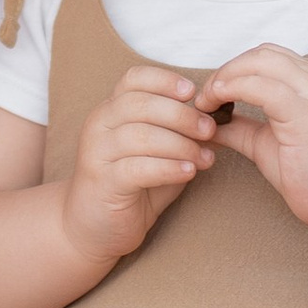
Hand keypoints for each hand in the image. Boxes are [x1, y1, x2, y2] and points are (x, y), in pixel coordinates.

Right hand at [61, 62, 216, 268]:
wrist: (92, 228)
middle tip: (209, 130)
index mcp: (111, 111)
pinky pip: (138, 168)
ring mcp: (96, 153)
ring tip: (205, 158)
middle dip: (182, 115)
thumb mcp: (156, 153)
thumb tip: (215, 121)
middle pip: (141, 104)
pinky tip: (189, 173)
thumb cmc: (131, 187)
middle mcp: (99, 125)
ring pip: (141, 135)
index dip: (165, 80)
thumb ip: (178, 135)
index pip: (134, 79)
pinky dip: (168, 168)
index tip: (193, 92)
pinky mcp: (102, 182)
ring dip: (180, 144)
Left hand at [203, 43, 307, 230]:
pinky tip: (217, 108)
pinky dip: (233, 90)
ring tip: (206, 103)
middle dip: (225, 71)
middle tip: (203, 98)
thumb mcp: (268, 143)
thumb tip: (208, 120)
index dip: (234, 69)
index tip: (211, 95)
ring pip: (260, 63)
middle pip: (260, 54)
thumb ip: (241, 126)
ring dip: (225, 78)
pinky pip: (262, 88)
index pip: (267, 56)